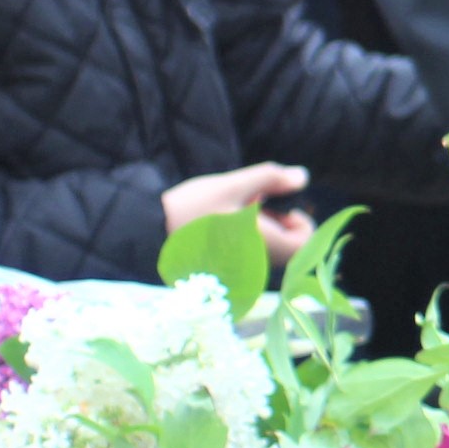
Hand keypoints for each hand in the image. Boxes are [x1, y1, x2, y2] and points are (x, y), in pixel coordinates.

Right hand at [162, 162, 313, 265]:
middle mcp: (253, 264)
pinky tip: (221, 224)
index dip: (301, 224)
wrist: (144, 232)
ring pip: (265, 249)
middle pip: (285, 247)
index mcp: (263, 247)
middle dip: (276, 223)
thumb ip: (271, 178)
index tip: (280, 208)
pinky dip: (243, 238)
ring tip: (232, 211)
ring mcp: (237, 270)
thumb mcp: (233, 185)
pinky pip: (246, 255)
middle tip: (252, 204)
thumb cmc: (191, 209)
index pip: (304, 246)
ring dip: (259, 229)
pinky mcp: (221, 269)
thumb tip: (302, 177)